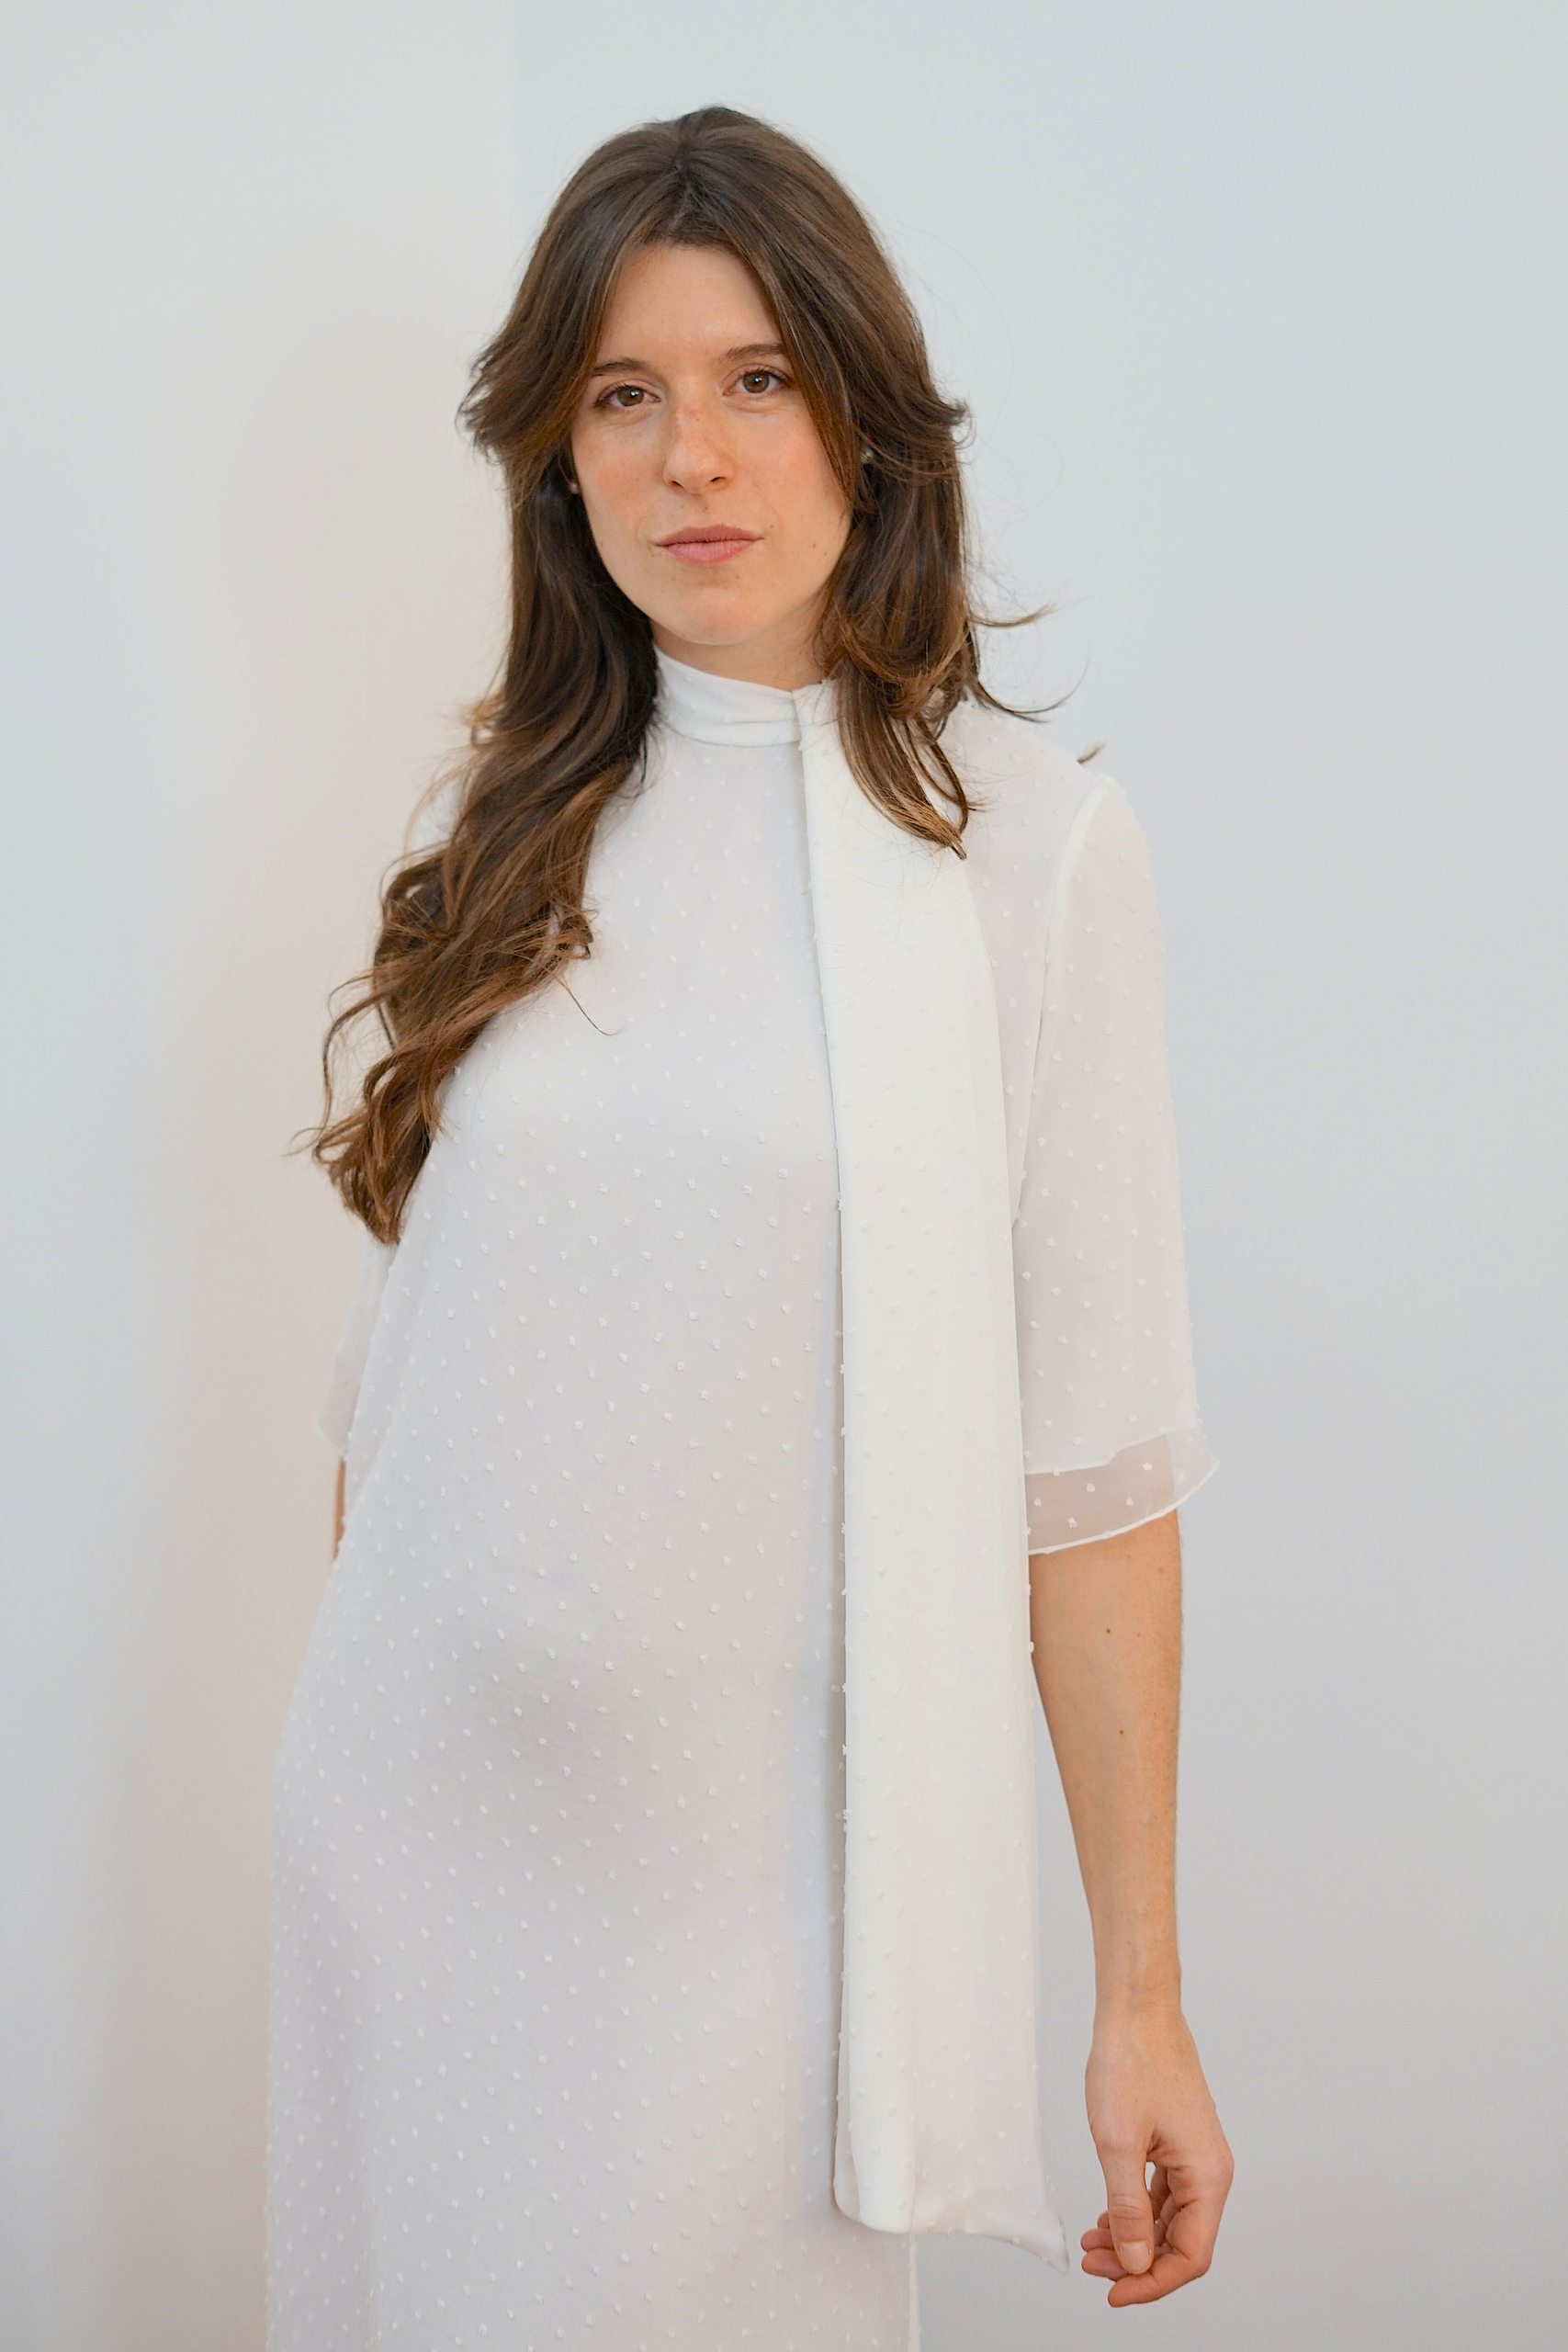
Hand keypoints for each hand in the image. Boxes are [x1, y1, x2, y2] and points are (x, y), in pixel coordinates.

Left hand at [1080, 1999, 1231, 2306]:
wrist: (1135, 2008)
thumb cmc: (1131, 2062)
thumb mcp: (1117, 2142)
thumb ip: (1127, 2208)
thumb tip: (1135, 2263)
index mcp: (1208, 2175)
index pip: (1191, 2256)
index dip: (1152, 2282)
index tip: (1113, 2291)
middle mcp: (1209, 2170)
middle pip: (1181, 2243)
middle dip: (1138, 2262)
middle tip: (1092, 2264)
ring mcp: (1194, 2156)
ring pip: (1170, 2220)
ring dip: (1134, 2238)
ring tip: (1092, 2243)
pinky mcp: (1177, 2142)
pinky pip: (1162, 2194)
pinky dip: (1136, 2211)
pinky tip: (1106, 2217)